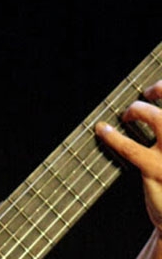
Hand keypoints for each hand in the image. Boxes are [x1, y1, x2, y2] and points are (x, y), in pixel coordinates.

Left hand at [96, 80, 161, 232]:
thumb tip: (148, 112)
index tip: (157, 89)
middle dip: (161, 89)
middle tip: (146, 94)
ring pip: (158, 118)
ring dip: (138, 109)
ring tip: (127, 115)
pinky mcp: (157, 169)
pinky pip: (130, 146)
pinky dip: (112, 135)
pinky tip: (103, 130)